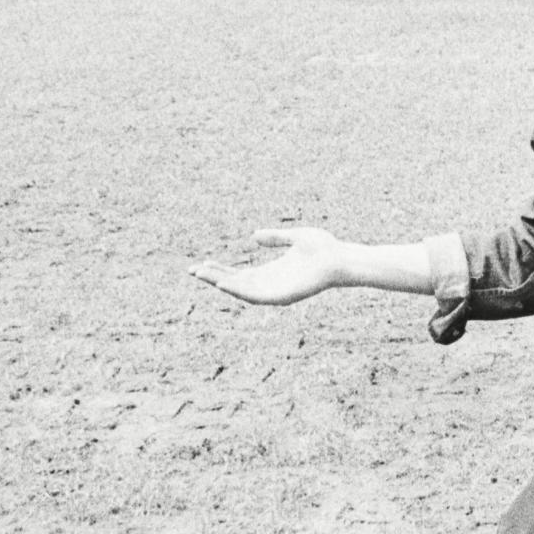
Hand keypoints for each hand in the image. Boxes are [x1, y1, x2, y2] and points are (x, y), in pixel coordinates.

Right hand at [190, 227, 346, 304]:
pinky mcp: (283, 296)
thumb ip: (274, 238)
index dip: (220, 270)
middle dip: (214, 278)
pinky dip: (239, 291)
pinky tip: (224, 283)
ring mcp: (277, 291)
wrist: (342, 258)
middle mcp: (271, 284)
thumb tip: (254, 236)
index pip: (239, 275)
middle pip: (236, 283)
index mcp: (272, 272)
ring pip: (242, 291)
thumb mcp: (295, 238)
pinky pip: (256, 296)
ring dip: (222, 283)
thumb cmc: (324, 248)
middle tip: (192, 271)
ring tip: (202, 275)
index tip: (202, 263)